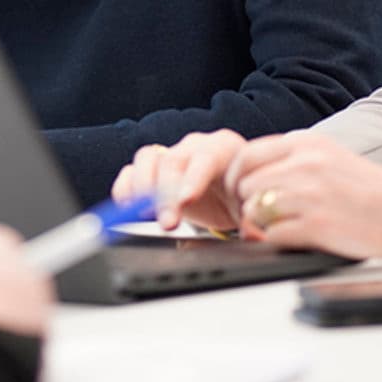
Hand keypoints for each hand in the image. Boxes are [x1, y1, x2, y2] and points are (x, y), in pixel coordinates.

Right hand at [111, 130, 248, 230]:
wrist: (234, 194)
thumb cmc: (244, 195)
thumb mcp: (252, 205)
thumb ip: (253, 219)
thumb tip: (255, 235)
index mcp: (223, 147)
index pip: (204, 157)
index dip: (193, 179)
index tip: (185, 202)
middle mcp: (194, 146)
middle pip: (172, 161)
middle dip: (166, 194)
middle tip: (167, 224)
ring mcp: (170, 155)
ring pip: (147, 159)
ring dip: (141, 188)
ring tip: (142, 214)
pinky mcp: (152, 170)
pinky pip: (131, 171)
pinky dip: (125, 188)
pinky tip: (126, 209)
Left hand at [224, 133, 381, 259]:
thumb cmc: (366, 189)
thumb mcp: (326, 155)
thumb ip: (289, 158)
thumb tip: (249, 172)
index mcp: (305, 144)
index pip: (246, 155)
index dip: (234, 177)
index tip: (237, 191)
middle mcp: (304, 164)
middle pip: (245, 185)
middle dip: (247, 203)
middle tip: (258, 215)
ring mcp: (309, 194)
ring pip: (254, 209)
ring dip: (260, 223)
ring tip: (278, 226)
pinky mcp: (315, 225)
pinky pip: (271, 234)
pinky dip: (275, 240)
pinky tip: (292, 237)